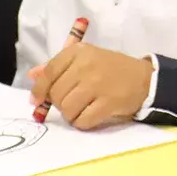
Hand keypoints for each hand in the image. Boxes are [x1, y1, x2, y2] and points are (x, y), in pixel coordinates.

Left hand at [28, 42, 153, 129]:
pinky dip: (83, 123)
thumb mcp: (85, 59)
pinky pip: (82, 121)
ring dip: (71, 115)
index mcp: (78, 52)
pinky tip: (91, 115)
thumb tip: (32, 76)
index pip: (48, 73)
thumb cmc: (111, 69)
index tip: (37, 101)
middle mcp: (86, 65)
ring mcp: (97, 84)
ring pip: (67, 109)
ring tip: (83, 109)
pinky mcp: (108, 102)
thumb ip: (58, 67)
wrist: (144, 79)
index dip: (39, 90)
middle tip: (73, 102)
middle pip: (56, 94)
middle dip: (60, 104)